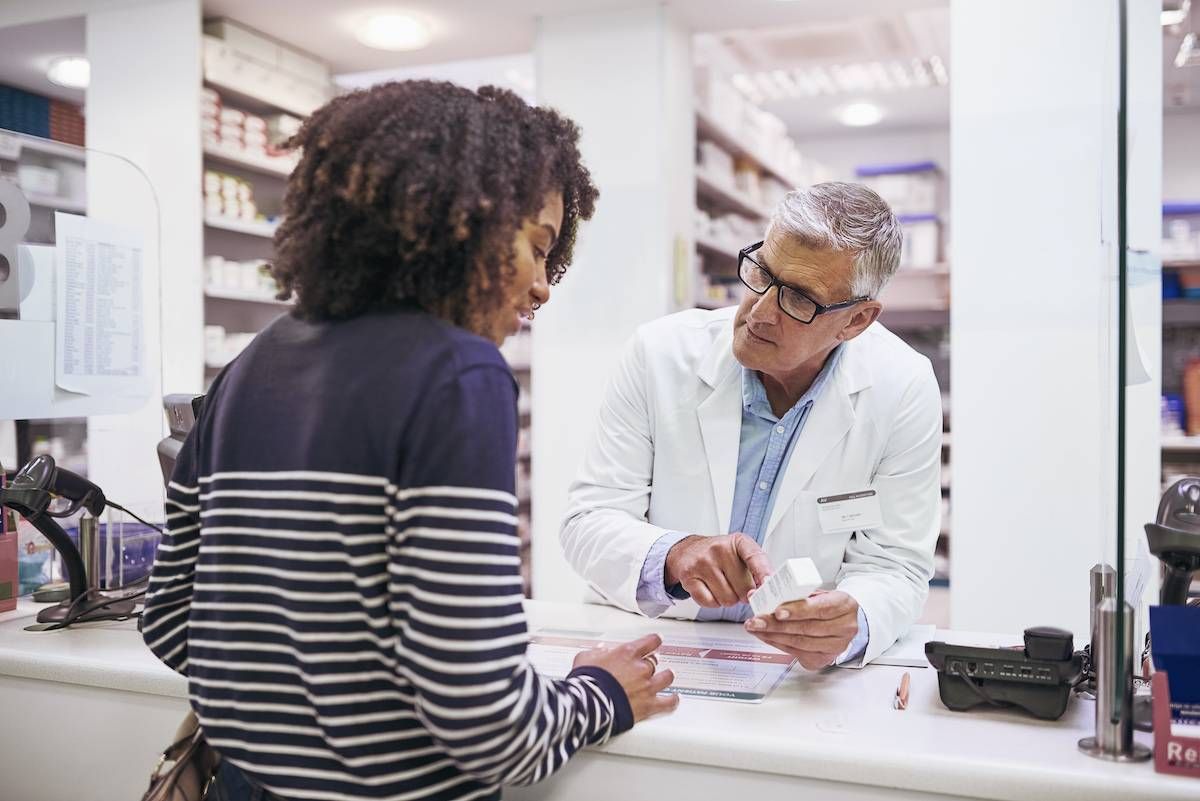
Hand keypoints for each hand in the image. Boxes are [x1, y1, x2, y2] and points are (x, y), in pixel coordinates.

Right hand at [572, 633, 679, 721]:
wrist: (591, 703)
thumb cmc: (587, 681)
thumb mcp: (586, 658)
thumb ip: (596, 653)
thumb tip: (600, 651)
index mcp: (627, 653)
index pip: (650, 642)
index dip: (654, 641)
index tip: (655, 641)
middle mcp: (641, 668)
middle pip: (655, 661)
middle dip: (653, 662)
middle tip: (651, 663)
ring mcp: (647, 686)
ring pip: (666, 678)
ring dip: (667, 676)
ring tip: (668, 676)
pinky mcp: (649, 705)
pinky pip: (667, 703)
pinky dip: (672, 701)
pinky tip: (674, 699)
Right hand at [664, 533, 772, 607]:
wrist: (688, 551)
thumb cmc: (720, 556)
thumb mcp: (740, 553)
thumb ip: (757, 569)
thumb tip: (766, 593)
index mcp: (738, 542)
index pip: (755, 557)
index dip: (763, 572)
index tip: (768, 584)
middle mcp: (720, 549)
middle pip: (744, 589)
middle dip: (743, 594)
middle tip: (735, 584)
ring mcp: (703, 562)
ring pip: (727, 599)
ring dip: (728, 599)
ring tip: (721, 585)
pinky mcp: (689, 576)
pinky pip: (710, 602)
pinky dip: (713, 602)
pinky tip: (710, 589)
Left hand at [743, 589, 859, 670]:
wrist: (842, 620)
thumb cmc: (826, 603)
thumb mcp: (816, 592)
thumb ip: (794, 590)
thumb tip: (765, 586)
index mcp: (845, 605)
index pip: (820, 608)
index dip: (798, 610)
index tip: (777, 611)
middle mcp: (844, 628)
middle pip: (807, 628)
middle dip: (777, 624)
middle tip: (757, 620)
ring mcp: (836, 646)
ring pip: (800, 642)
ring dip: (773, 635)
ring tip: (756, 628)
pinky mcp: (824, 658)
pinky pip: (797, 652)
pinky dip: (778, 643)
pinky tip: (766, 636)